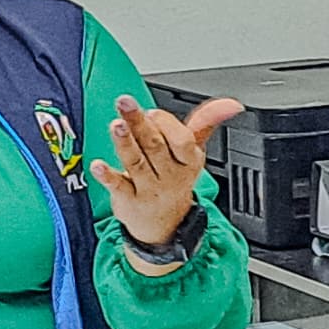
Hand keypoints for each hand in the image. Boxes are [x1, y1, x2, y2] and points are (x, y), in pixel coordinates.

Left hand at [93, 95, 241, 250]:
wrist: (164, 225)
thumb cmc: (174, 179)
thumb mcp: (192, 153)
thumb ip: (205, 123)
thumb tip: (230, 104)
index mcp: (188, 161)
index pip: (181, 141)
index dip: (166, 125)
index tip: (152, 112)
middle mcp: (168, 174)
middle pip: (154, 146)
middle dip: (140, 123)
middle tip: (125, 102)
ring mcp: (148, 188)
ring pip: (136, 162)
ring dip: (124, 142)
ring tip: (116, 125)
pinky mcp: (128, 200)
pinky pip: (118, 186)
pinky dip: (108, 175)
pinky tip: (97, 165)